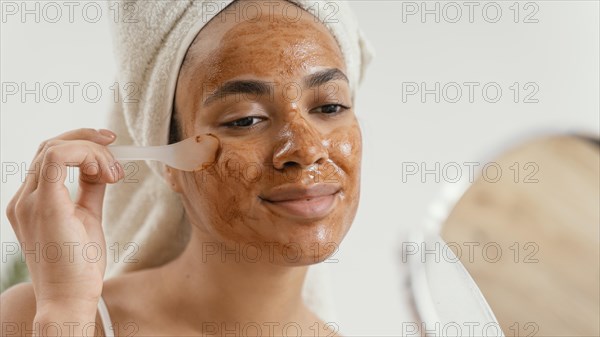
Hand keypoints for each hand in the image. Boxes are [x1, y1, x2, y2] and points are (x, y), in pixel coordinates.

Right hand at [6, 128, 123, 313]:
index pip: (49, 156)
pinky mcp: (44, 205)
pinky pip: (57, 158)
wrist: (70, 298)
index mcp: (31, 201)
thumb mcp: (87, 217)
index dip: (81, 145)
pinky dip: (86, 155)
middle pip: (50, 146)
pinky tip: (105, 173)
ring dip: (92, 151)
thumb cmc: (79, 266)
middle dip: (88, 140)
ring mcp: (29, 201)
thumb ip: (90, 190)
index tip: (111, 152)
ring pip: (54, 147)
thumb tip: (103, 169)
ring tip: (113, 173)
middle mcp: (23, 199)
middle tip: (116, 147)